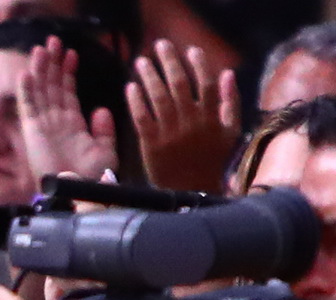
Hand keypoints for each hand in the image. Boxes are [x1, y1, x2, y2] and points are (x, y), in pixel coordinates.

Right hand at [19, 37, 117, 181]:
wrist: (81, 193)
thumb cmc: (94, 178)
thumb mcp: (106, 150)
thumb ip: (103, 130)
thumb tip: (101, 110)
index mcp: (72, 125)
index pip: (67, 93)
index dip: (68, 73)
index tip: (71, 54)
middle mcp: (55, 123)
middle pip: (51, 87)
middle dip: (52, 64)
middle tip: (53, 41)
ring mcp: (43, 127)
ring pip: (40, 92)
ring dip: (40, 70)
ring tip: (41, 48)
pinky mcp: (33, 132)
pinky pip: (28, 107)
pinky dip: (26, 90)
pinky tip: (26, 73)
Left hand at [127, 39, 238, 193]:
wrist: (193, 193)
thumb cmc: (212, 161)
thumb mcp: (230, 131)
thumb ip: (229, 101)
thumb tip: (227, 72)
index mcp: (211, 119)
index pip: (206, 84)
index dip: (199, 65)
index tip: (190, 49)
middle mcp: (191, 124)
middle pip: (180, 85)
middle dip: (169, 62)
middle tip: (159, 45)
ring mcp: (170, 134)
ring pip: (159, 99)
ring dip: (149, 77)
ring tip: (140, 61)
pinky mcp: (151, 146)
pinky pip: (142, 119)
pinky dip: (136, 101)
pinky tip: (130, 87)